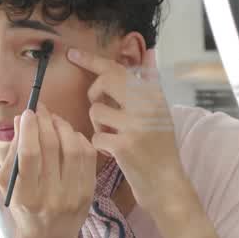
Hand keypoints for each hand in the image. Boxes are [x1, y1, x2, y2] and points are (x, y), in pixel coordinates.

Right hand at [0, 103, 96, 237]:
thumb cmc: (23, 209)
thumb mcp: (8, 185)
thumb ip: (13, 153)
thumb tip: (23, 120)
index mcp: (26, 197)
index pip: (29, 155)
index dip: (29, 129)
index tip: (28, 113)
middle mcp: (52, 197)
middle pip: (52, 147)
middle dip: (46, 121)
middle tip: (41, 109)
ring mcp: (74, 196)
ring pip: (73, 148)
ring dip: (63, 126)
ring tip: (54, 119)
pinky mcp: (89, 192)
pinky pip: (87, 156)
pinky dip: (78, 139)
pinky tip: (69, 135)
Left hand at [68, 47, 187, 214]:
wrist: (166, 184)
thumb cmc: (160, 148)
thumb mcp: (160, 112)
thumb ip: (150, 84)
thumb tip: (150, 53)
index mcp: (154, 95)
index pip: (119, 68)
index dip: (92, 60)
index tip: (72, 53)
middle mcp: (147, 105)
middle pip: (105, 81)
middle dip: (94, 92)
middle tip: (100, 106)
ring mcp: (136, 125)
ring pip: (96, 111)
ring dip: (98, 125)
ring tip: (112, 136)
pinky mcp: (124, 145)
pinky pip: (95, 135)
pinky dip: (99, 144)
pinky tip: (113, 152)